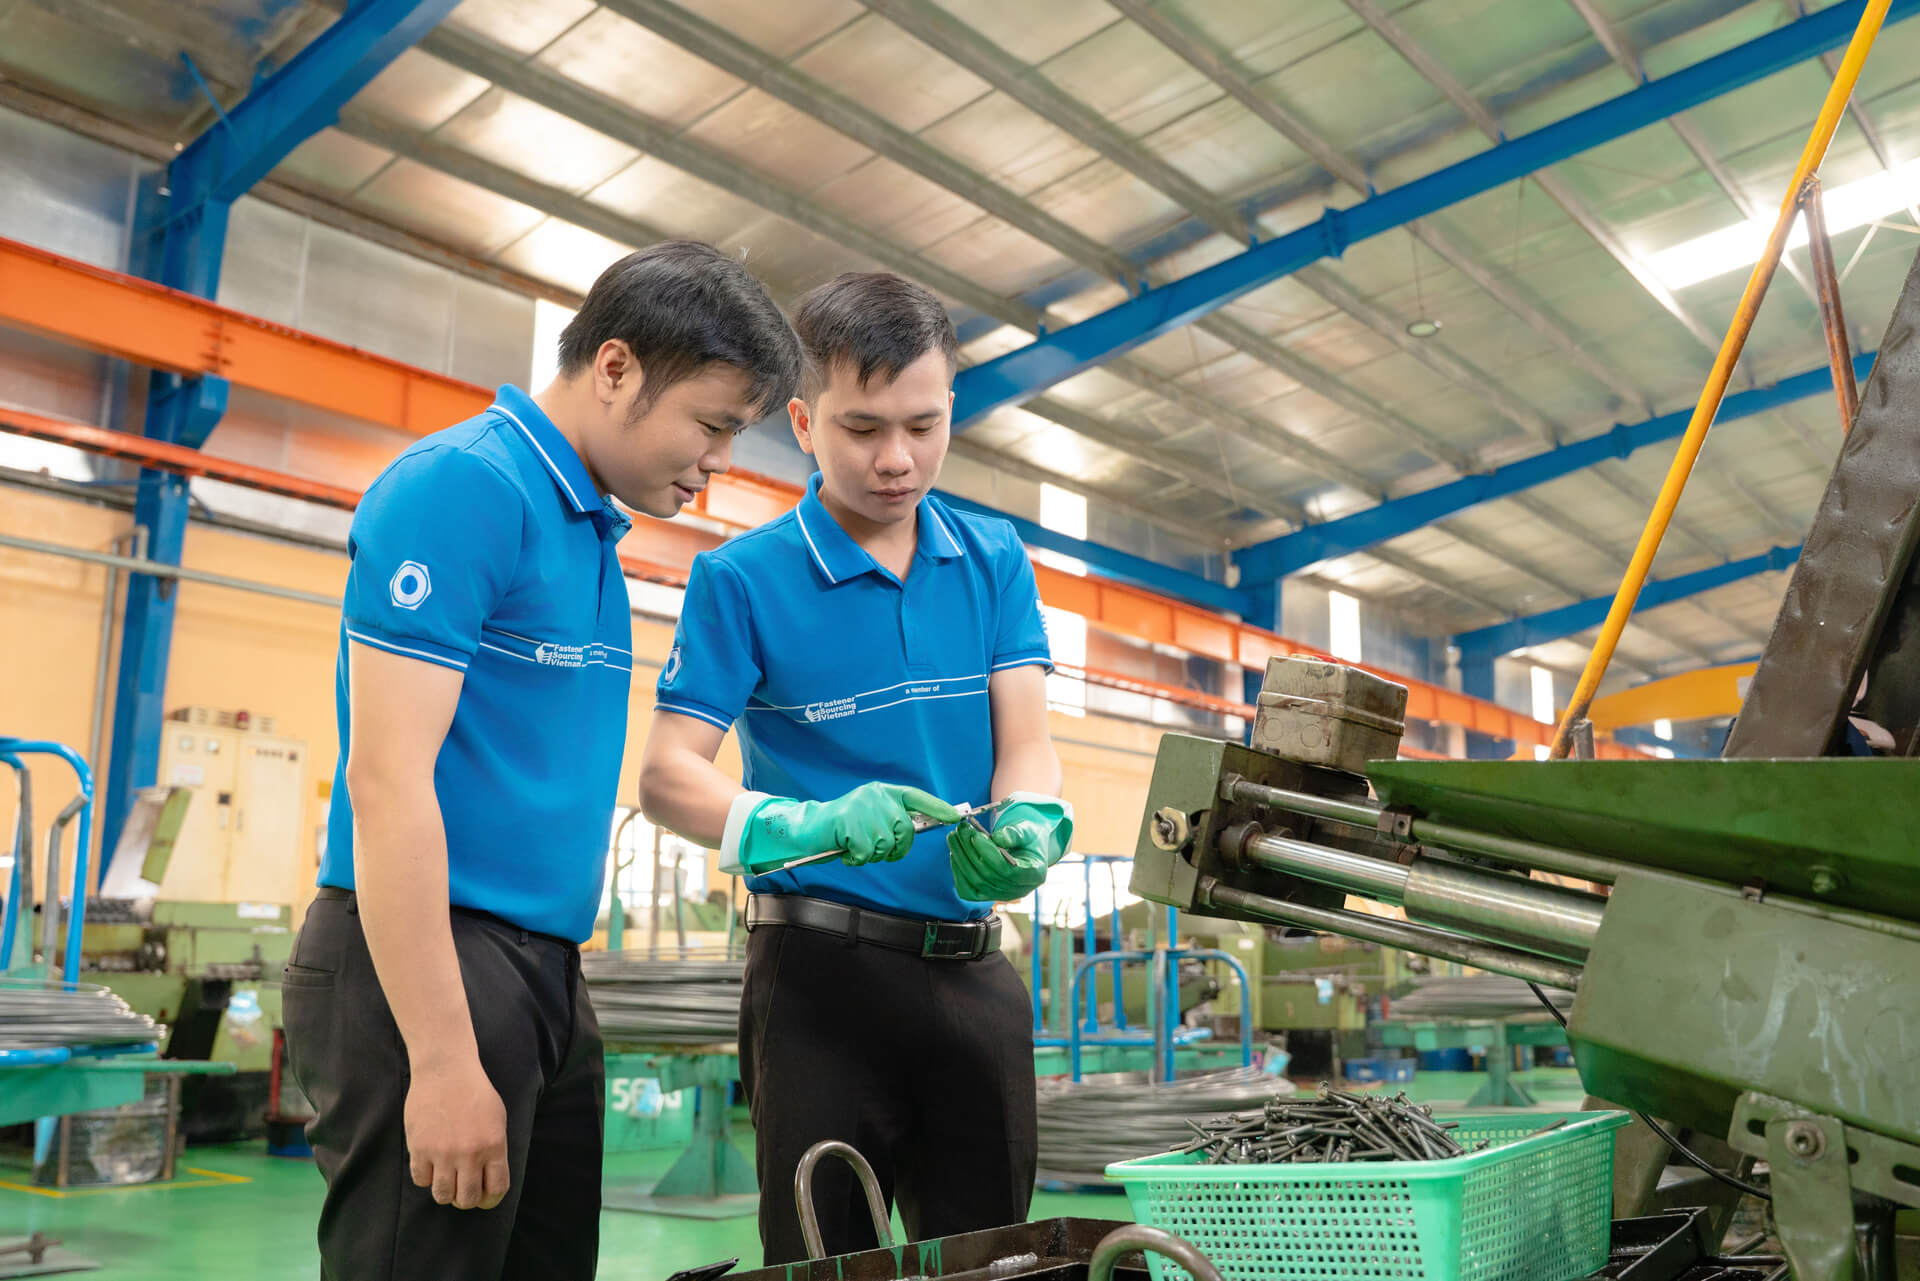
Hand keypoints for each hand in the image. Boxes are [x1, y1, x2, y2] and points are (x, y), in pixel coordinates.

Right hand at [404, 1056, 510, 1210]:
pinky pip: (421, 1181)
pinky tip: (430, 1164)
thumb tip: (488, 1179)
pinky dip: (426, 1177)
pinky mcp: (419, 1148)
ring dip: (445, 1192)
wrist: (446, 1070)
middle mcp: (469, 1154)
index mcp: (494, 1146)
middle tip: (462, 1189)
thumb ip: (495, 1150)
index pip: (495, 1190)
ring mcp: (442, 1153)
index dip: (490, 1200)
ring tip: (446, 1179)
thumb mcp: (497, 1119)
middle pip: (467, 1199)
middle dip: (466, 1200)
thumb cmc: (475, 1092)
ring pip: (442, 1196)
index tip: (484, 1197)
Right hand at [749, 782, 962, 869]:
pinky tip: (847, 850)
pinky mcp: (851, 824)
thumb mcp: (872, 815)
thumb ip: (894, 818)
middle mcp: (877, 796)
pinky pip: (866, 854)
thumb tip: (918, 829)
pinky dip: (856, 859)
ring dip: (871, 854)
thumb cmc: (845, 826)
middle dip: (894, 848)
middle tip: (874, 849)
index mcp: (884, 792)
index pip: (917, 798)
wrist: (811, 827)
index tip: (955, 817)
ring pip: (886, 845)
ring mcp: (864, 809)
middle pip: (905, 831)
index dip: (938, 808)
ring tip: (856, 845)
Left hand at [948, 794, 1073, 902]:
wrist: (1026, 846)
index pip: (1009, 872)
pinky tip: (955, 853)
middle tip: (961, 830)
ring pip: (975, 882)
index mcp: (1034, 874)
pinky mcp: (986, 895)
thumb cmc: (1028, 838)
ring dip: (961, 858)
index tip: (976, 837)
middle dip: (971, 851)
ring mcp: (1001, 895)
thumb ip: (1015, 834)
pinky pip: (967, 889)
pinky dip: (958, 872)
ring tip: (955, 837)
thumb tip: (998, 837)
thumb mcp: (1028, 830)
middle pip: (988, 876)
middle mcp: (1018, 890)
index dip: (990, 855)